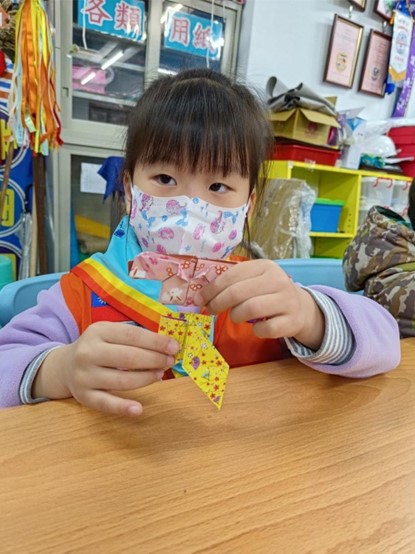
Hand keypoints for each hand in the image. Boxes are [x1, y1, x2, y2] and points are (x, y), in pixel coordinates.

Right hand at [33, 322, 178, 416]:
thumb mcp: (109, 332)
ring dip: (146, 378)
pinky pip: (106, 404)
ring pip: (122, 380)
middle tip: (170, 361)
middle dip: (154, 359)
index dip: (156, 342)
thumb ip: (133, 336)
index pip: (132, 336)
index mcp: (98, 332)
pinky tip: (138, 409)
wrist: (65, 366)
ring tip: (159, 374)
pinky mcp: (84, 396)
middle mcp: (88, 353)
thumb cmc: (98, 347)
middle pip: (128, 358)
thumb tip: (166, 344)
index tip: (174, 347)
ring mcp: (85, 376)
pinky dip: (122, 407)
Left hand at [194, 259, 324, 349]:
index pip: (232, 275)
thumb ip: (231, 283)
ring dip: (236, 316)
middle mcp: (278, 280)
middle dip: (218, 303)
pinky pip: (265, 329)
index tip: (199, 298)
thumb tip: (201, 294)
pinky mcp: (291, 321)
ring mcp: (287, 301)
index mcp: (265, 266)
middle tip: (210, 310)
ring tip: (236, 316)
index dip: (212, 288)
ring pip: (250, 309)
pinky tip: (256, 327)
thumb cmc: (268, 293)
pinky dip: (256, 331)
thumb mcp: (253, 280)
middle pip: (238, 293)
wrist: (299, 308)